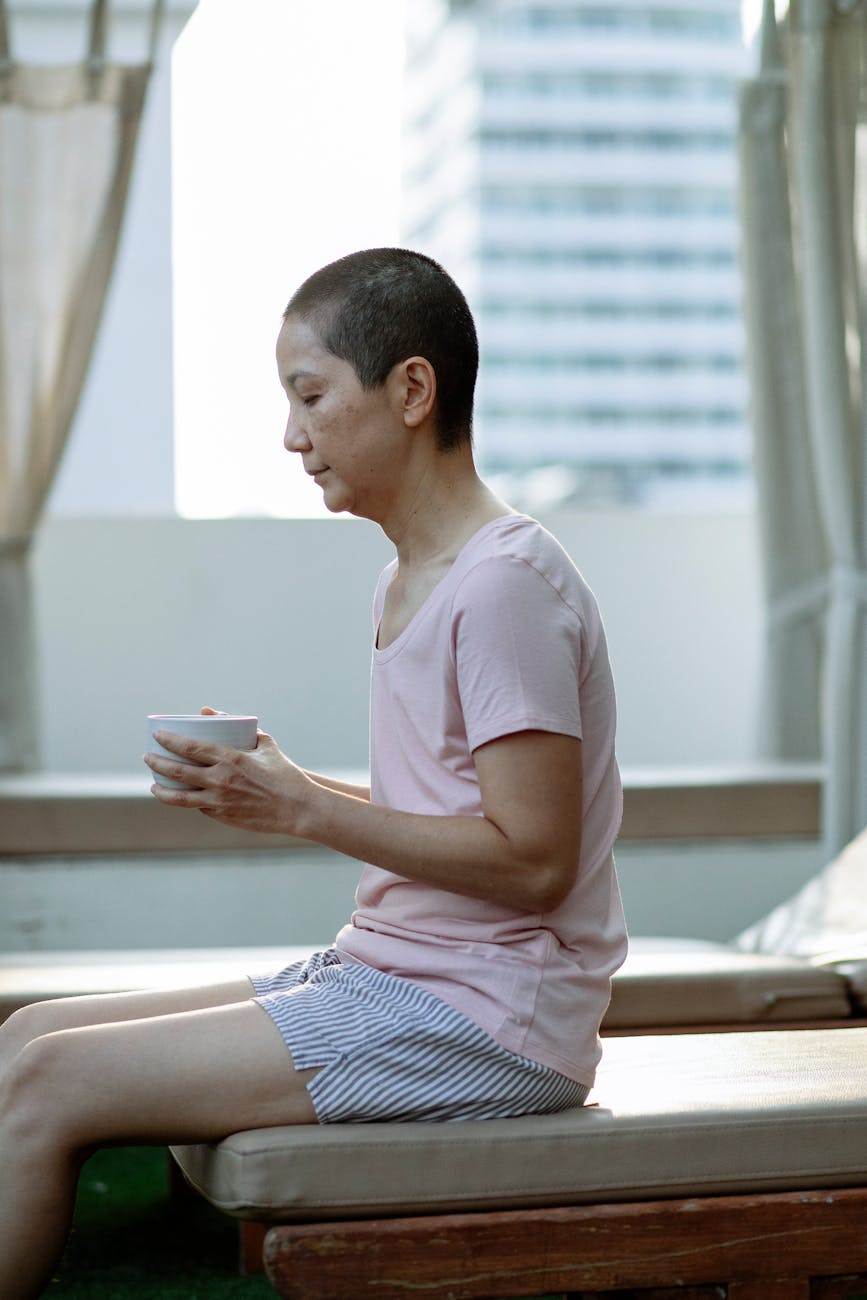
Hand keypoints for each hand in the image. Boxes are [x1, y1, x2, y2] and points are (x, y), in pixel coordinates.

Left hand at [144, 725, 312, 835]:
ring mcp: (219, 801)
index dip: (168, 741)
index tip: (157, 735)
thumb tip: (209, 713)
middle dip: (156, 762)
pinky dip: (188, 800)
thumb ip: (239, 726)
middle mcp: (220, 780)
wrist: (297, 808)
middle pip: (177, 771)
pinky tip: (182, 796)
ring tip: (153, 784)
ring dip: (161, 790)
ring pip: (179, 797)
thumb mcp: (265, 743)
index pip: (189, 747)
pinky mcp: (222, 817)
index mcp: (230, 759)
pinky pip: (198, 807)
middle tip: (148, 757)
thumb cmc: (284, 773)